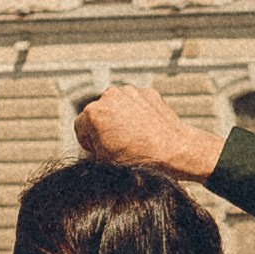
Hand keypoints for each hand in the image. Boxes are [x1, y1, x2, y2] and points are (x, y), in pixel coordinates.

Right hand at [76, 85, 221, 179]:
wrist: (174, 150)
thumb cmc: (138, 159)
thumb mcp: (105, 161)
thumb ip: (91, 150)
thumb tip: (91, 147)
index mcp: (93, 112)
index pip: (80, 127)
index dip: (88, 142)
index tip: (99, 151)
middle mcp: (109, 96)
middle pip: (99, 113)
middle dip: (104, 127)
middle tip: (117, 145)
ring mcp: (130, 92)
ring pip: (118, 105)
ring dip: (121, 118)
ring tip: (133, 138)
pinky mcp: (148, 92)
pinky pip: (136, 103)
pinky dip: (138, 113)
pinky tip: (145, 129)